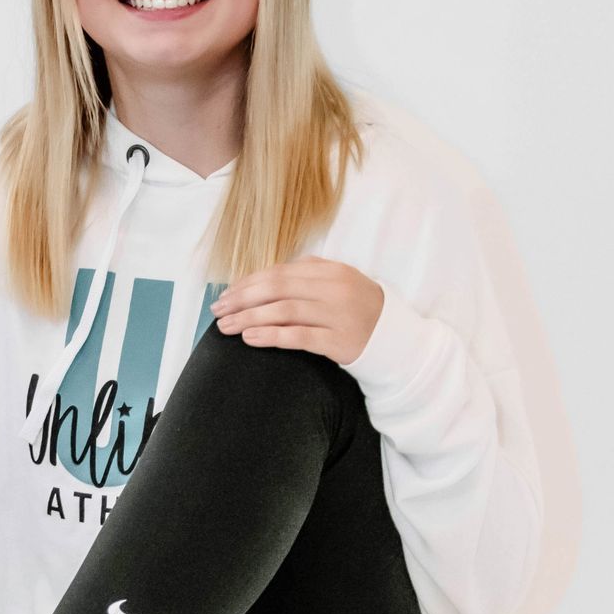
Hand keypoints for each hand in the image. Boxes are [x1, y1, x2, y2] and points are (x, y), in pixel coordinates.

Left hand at [213, 257, 383, 362]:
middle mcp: (333, 290)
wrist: (395, 339)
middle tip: (218, 311)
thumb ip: (310, 273)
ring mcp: (336, 315)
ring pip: (283, 312)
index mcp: (331, 271)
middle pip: (277, 288)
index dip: (249, 282)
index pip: (280, 272)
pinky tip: (250, 337)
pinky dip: (270, 336)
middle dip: (242, 299)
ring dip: (249, 317)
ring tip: (226, 326)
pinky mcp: (338, 342)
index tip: (227, 294)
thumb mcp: (341, 282)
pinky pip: (297, 337)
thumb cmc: (360, 309)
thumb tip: (267, 275)